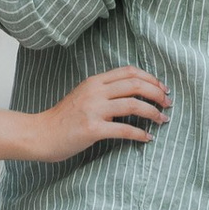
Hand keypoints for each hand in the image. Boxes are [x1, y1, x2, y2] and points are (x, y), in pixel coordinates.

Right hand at [29, 68, 169, 161]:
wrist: (40, 134)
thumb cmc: (63, 118)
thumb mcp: (84, 96)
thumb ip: (104, 92)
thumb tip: (133, 94)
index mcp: (95, 81)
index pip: (129, 72)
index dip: (150, 78)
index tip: (162, 88)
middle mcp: (95, 91)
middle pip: (135, 85)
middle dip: (157, 93)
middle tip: (168, 104)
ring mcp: (93, 110)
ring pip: (133, 105)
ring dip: (153, 113)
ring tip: (162, 120)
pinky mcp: (92, 129)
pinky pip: (123, 130)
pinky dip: (140, 134)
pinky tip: (148, 138)